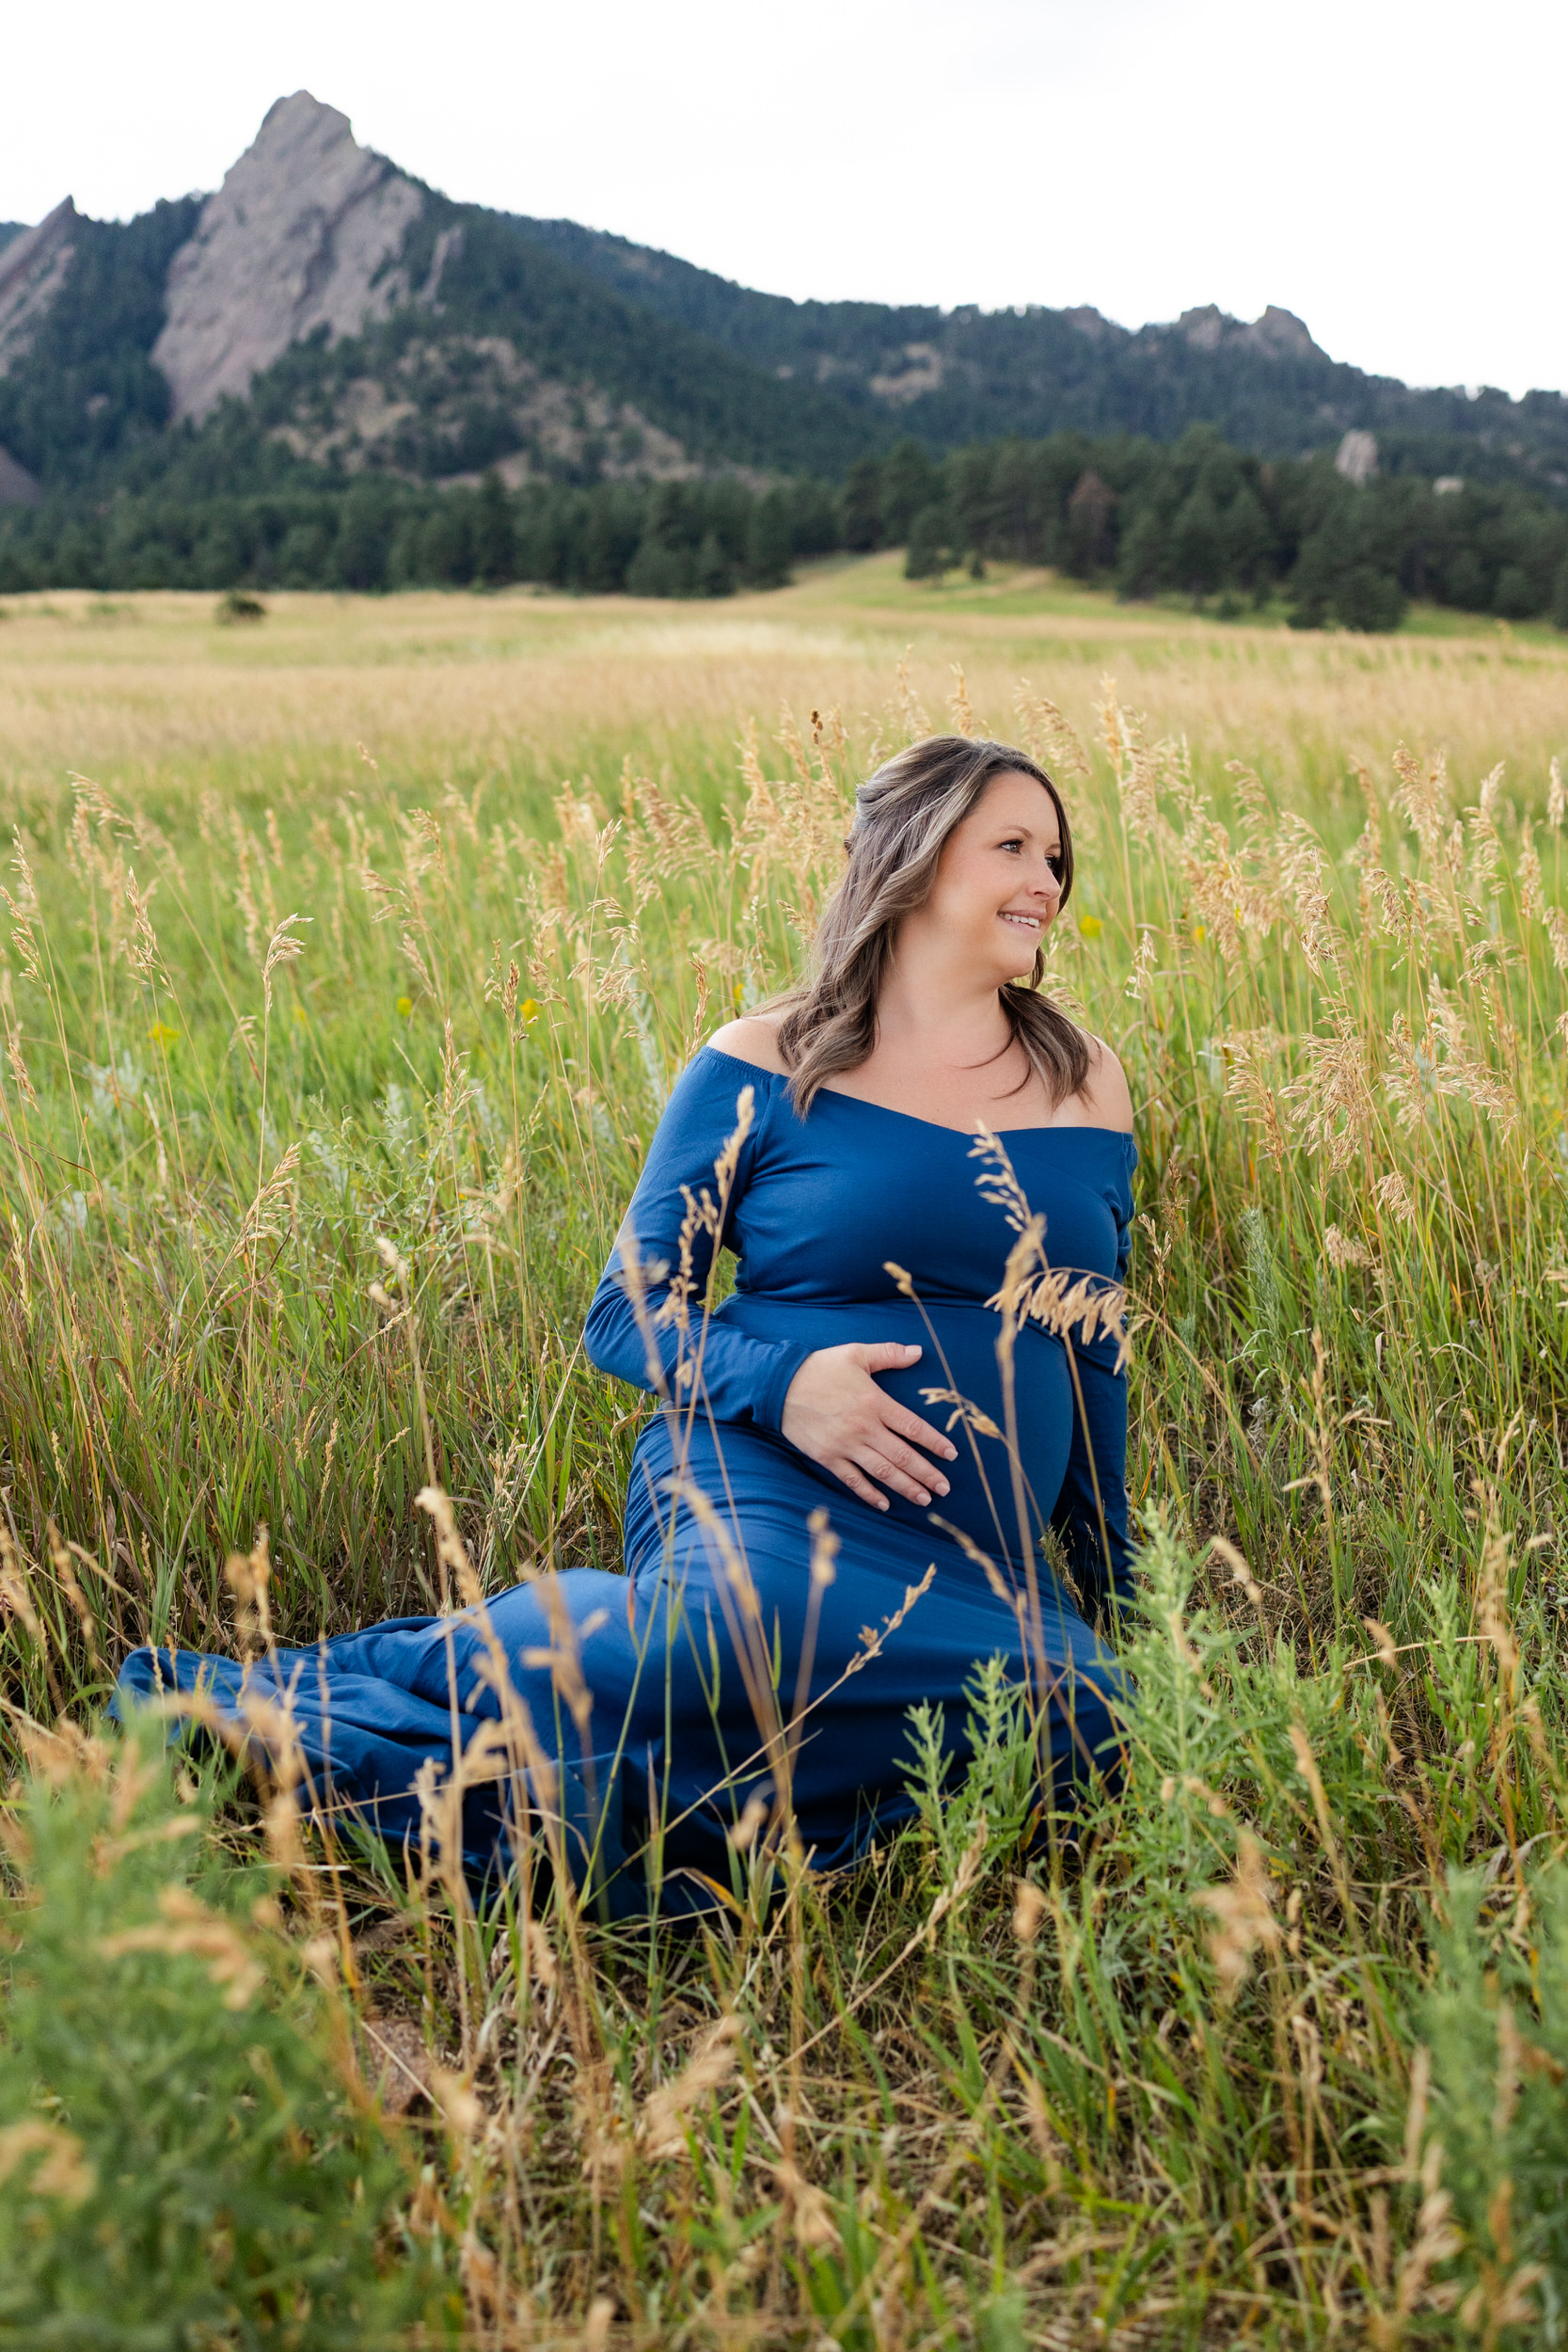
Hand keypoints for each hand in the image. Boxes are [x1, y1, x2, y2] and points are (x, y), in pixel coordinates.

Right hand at [781, 1342, 957, 1511]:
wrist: (779, 1384)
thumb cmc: (820, 1368)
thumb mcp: (855, 1353)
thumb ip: (889, 1353)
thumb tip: (918, 1351)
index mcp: (875, 1402)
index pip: (913, 1427)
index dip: (935, 1442)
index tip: (952, 1454)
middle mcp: (864, 1427)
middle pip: (903, 1455)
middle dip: (927, 1473)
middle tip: (945, 1488)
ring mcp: (845, 1445)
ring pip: (883, 1472)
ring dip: (906, 1487)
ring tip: (925, 1498)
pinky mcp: (828, 1457)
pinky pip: (853, 1480)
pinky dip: (870, 1494)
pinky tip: (885, 1504)